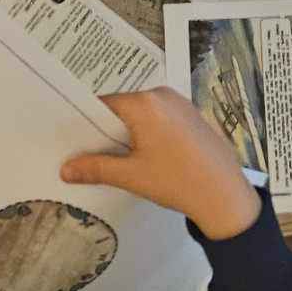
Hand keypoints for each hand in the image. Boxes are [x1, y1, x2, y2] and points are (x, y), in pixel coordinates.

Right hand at [61, 87, 260, 240]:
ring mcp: (180, 103)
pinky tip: (145, 157)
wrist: (225, 195)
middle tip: (92, 155)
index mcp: (145, 103)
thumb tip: (66, 169)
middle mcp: (162, 95)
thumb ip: (95, 168)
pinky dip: (147, 133)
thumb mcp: (131, 176)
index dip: (86, 124)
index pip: (103, 105)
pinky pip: (159, 118)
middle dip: (107, 131)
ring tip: (119, 160)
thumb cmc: (178, 181)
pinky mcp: (191, 115)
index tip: (75, 143)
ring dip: (128, 134)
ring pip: (141, 114)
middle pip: (122, 108)